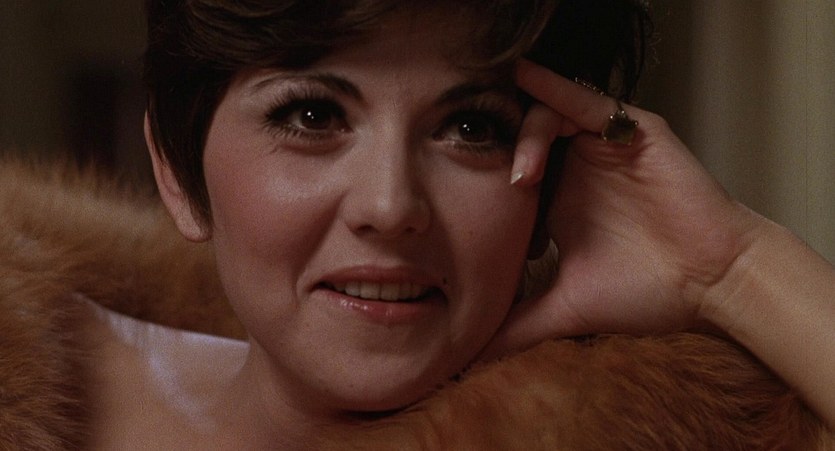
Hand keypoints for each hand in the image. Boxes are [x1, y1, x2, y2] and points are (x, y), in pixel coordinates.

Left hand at [484, 60, 763, 356]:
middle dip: (494, 156)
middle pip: (518, 141)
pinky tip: (526, 80)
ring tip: (521, 178)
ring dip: (525, 140)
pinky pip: (584, 100)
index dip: (481, 188)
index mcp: (557, 201)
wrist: (712, 284)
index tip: (469, 220)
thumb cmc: (647, 293)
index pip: (504, 175)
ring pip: (545, 118)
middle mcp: (576, 168)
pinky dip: (554, 90)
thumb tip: (474, 355)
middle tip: (480, 184)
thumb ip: (519, 324)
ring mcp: (602, 146)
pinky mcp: (630, 130)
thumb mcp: (567, 306)